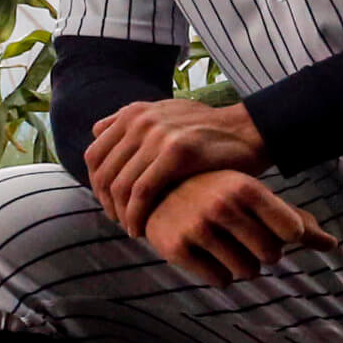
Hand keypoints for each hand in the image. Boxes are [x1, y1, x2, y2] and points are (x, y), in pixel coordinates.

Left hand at [85, 99, 268, 235]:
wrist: (247, 130)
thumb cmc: (207, 129)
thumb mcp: (165, 113)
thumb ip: (130, 120)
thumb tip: (96, 129)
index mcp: (133, 113)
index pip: (94, 155)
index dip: (96, 186)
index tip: (109, 205)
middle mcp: (140, 121)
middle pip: (104, 173)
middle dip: (107, 204)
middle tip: (119, 222)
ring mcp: (157, 135)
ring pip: (120, 186)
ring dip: (120, 214)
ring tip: (131, 228)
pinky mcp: (176, 154)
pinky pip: (142, 193)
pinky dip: (136, 215)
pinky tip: (141, 229)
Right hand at [142, 170, 336, 286]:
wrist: (157, 191)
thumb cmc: (220, 194)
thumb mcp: (256, 197)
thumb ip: (297, 221)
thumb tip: (333, 245)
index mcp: (246, 187)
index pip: (292, 231)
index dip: (284, 235)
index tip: (268, 225)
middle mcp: (222, 205)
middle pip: (271, 256)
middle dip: (260, 252)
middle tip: (240, 236)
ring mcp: (198, 226)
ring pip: (246, 272)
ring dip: (240, 265)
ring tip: (222, 243)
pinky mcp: (177, 248)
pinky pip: (220, 281)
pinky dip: (218, 274)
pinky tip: (204, 253)